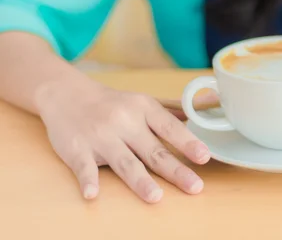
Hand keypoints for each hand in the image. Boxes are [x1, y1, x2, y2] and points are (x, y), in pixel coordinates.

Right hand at [38, 82, 213, 202]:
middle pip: (153, 150)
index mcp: (143, 109)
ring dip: (140, 181)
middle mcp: (124, 122)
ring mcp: (100, 136)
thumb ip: (170, 112)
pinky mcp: (77, 149)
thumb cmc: (112, 103)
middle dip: (176, 170)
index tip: (204, 156)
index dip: (188, 142)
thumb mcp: (141, 101)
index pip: (170, 127)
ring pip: (125, 162)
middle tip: (195, 186)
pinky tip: (93, 194)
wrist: (67, 95)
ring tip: (156, 197)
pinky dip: (88, 180)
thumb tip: (203, 113)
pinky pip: (84, 167)